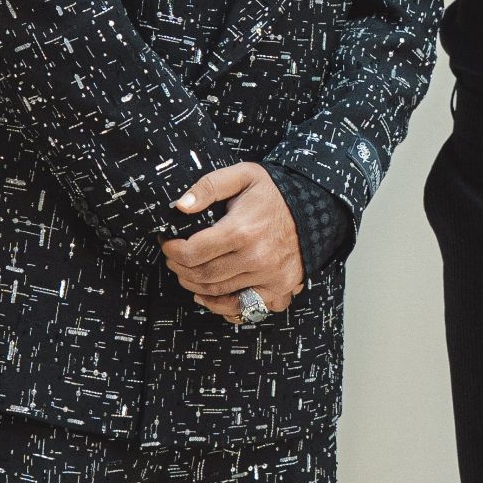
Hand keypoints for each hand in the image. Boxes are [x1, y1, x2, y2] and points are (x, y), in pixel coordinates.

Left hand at [162, 163, 304, 323]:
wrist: (315, 206)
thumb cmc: (274, 191)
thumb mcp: (242, 175)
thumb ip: (209, 187)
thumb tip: (180, 206)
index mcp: (243, 230)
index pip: (194, 252)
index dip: (173, 250)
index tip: (167, 243)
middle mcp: (256, 258)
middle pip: (203, 275)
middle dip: (180, 268)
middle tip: (173, 258)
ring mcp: (270, 276)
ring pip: (218, 292)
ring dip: (194, 285)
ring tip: (186, 273)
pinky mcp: (279, 288)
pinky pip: (244, 307)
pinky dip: (221, 306)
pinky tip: (206, 296)